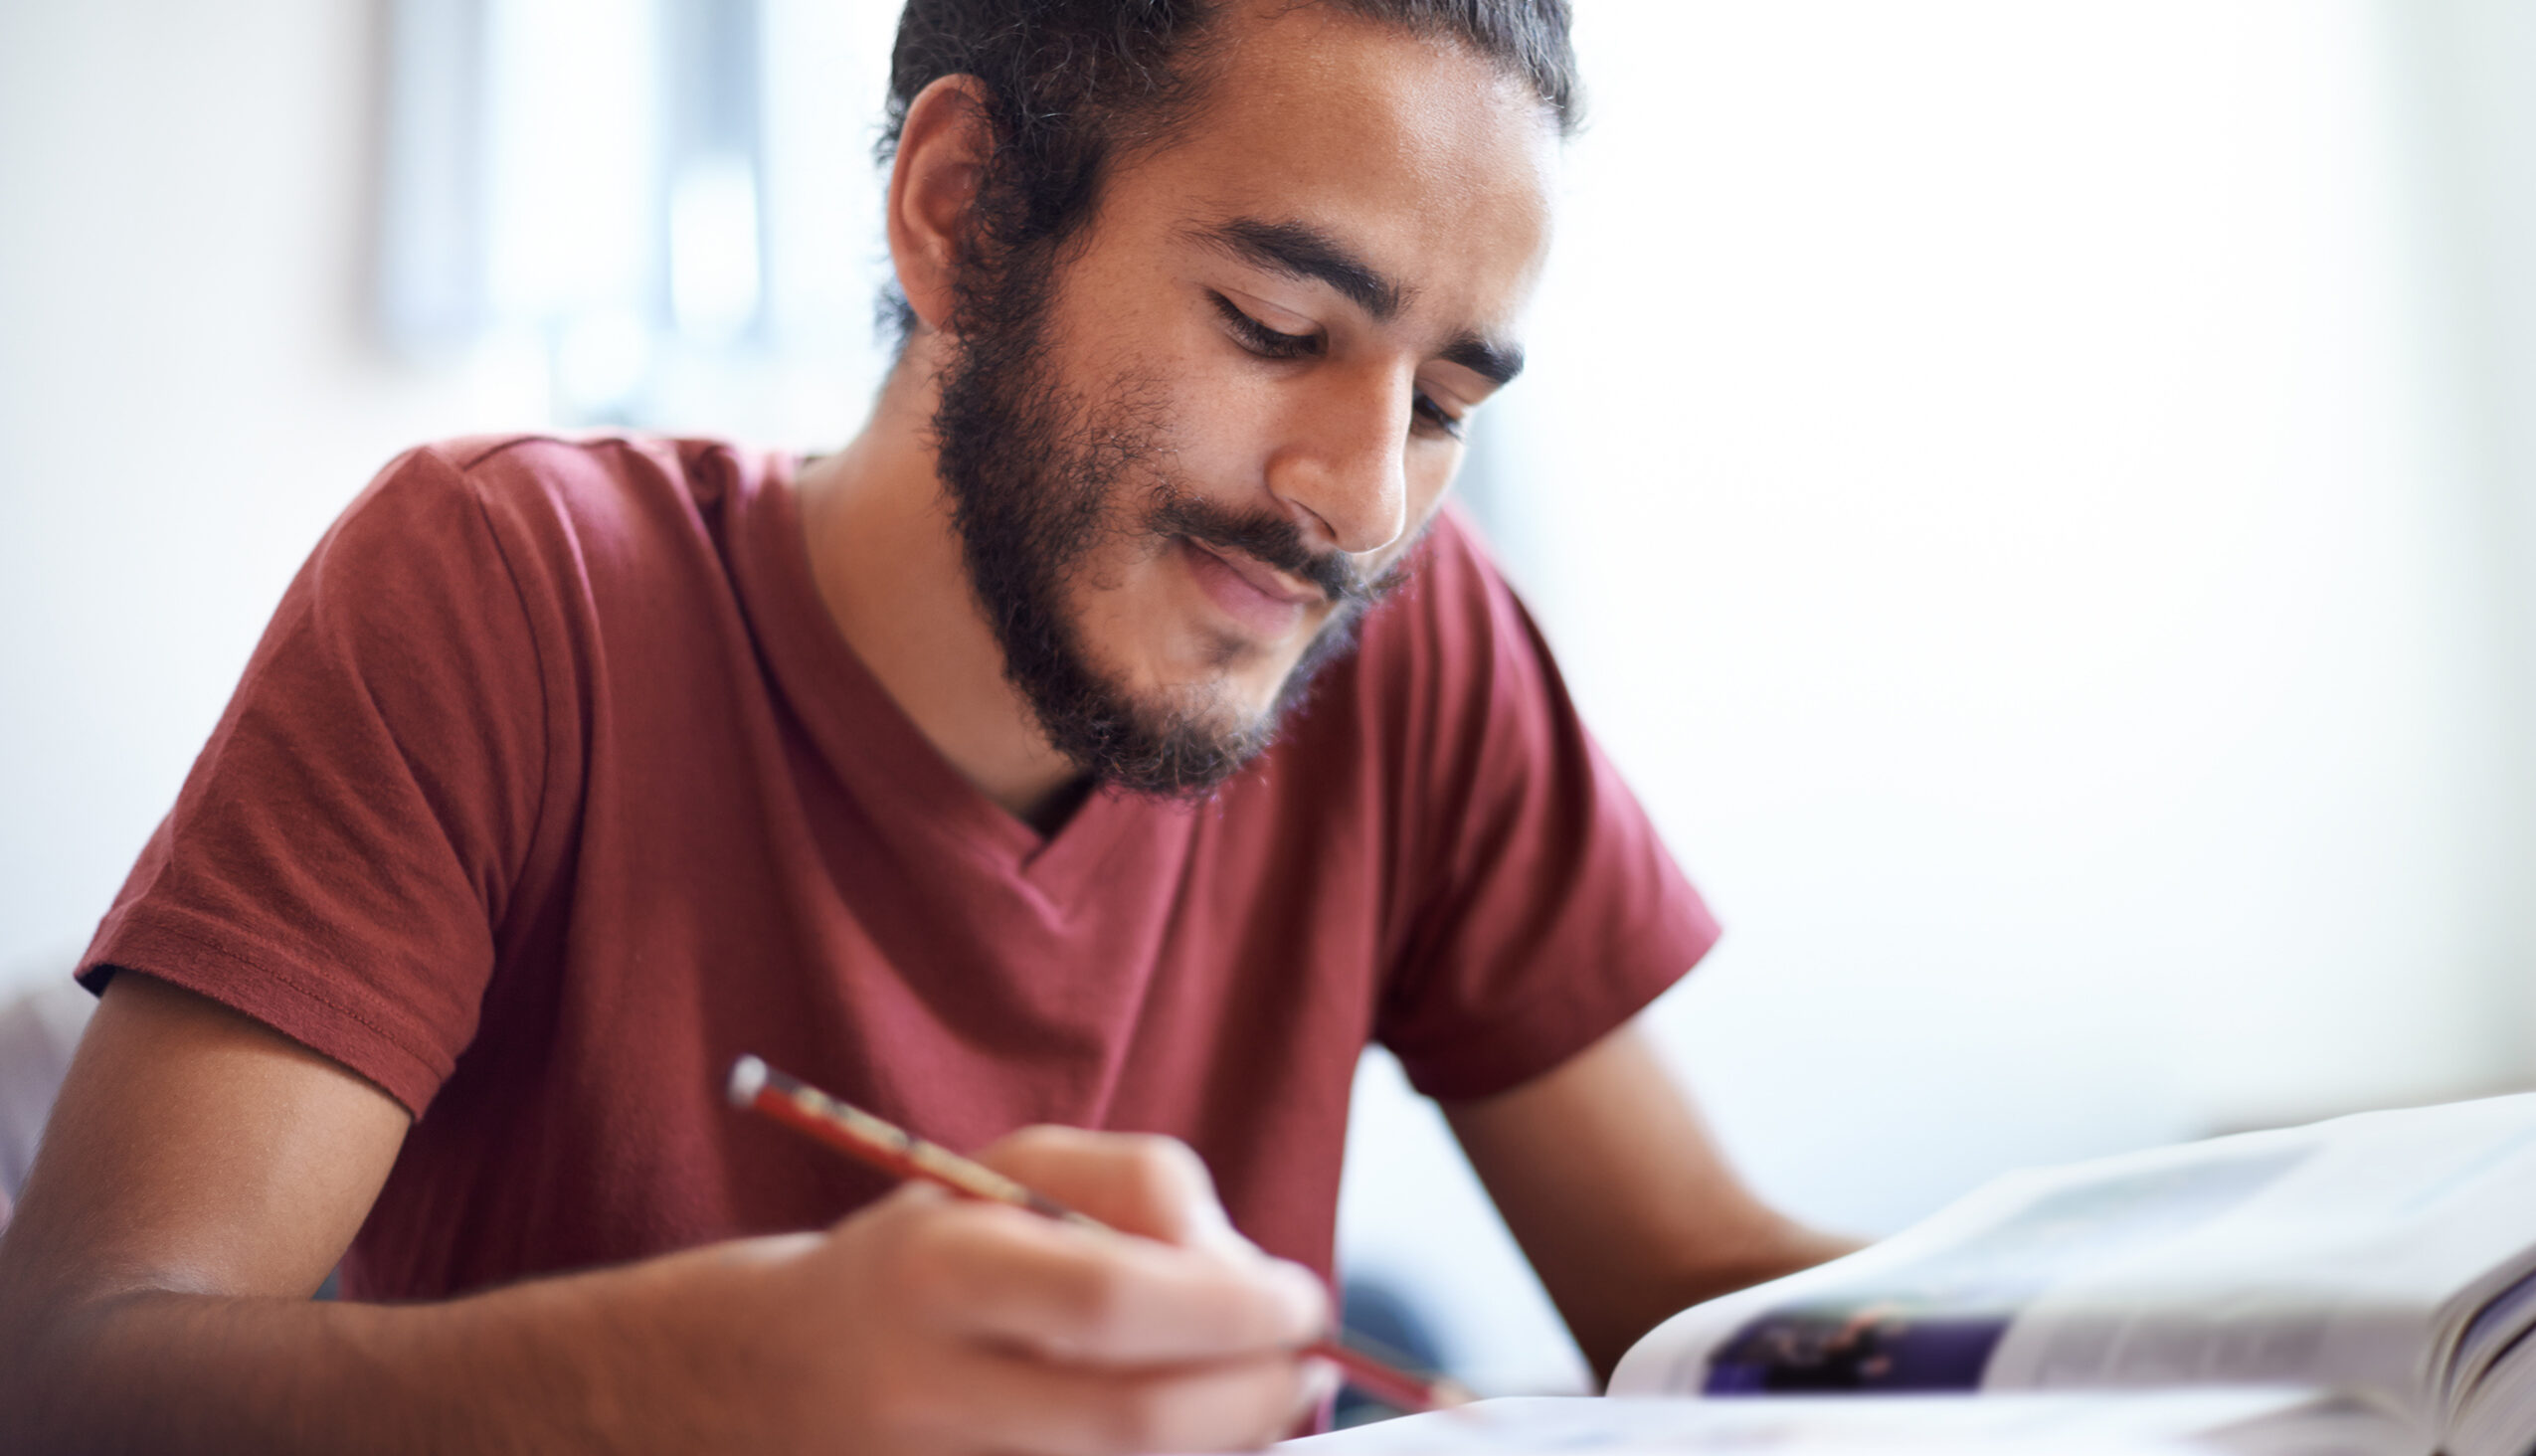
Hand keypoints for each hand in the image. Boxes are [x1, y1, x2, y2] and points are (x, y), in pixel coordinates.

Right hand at [709, 1126, 1336, 1455]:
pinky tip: (1191, 1431)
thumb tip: (1249, 1280)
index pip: (1110, 1302)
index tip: (1303, 1299)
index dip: (1231, 1310)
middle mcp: (926, 1395)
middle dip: (1256, 1394)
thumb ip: (1144, 1191)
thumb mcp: (1018, 1168)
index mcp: (934, 1273)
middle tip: (1308, 1362)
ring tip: (1251, 1391)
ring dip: (1229, 1442)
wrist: (776, 1373)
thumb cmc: (934, 1250)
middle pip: (1138, 1424)